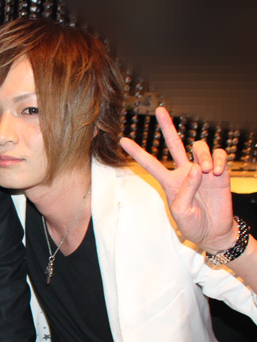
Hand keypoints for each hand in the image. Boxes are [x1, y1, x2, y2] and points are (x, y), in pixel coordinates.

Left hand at [120, 107, 236, 253]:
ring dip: (202, 155)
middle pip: (174, 143)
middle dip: (167, 126)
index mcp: (169, 182)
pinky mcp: (220, 171)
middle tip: (159, 109)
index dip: (136, 152)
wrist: (214, 232)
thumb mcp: (180, 212)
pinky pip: (218, 154)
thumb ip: (185, 190)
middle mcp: (184, 172)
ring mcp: (202, 170)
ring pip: (199, 146)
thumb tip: (194, 168)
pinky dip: (218, 159)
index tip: (122, 141)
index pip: (150, 163)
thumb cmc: (193, 225)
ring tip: (206, 171)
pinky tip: (217, 171)